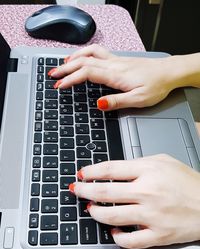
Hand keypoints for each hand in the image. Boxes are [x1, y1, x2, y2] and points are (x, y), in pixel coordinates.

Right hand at [50, 44, 180, 109]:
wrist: (168, 72)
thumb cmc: (156, 86)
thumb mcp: (138, 99)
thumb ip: (117, 102)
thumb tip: (99, 104)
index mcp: (115, 75)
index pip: (86, 73)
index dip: (70, 79)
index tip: (59, 85)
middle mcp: (113, 64)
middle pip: (83, 61)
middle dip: (65, 68)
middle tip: (53, 75)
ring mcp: (115, 60)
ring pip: (89, 53)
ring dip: (73, 58)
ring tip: (62, 65)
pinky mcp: (119, 60)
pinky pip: (97, 52)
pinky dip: (84, 53)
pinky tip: (82, 57)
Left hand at [71, 154, 199, 248]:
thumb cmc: (186, 180)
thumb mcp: (162, 161)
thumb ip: (137, 163)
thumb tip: (112, 170)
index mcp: (149, 171)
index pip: (110, 169)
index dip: (91, 171)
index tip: (82, 174)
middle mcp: (148, 192)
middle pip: (105, 192)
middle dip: (85, 190)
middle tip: (76, 190)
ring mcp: (152, 216)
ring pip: (112, 217)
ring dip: (95, 212)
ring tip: (89, 208)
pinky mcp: (158, 235)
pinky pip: (130, 241)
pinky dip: (117, 237)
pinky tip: (113, 230)